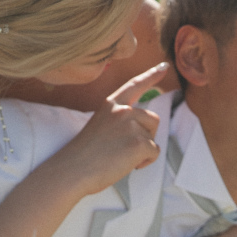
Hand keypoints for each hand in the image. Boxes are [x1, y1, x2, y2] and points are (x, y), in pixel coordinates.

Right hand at [53, 64, 166, 197]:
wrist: (72, 170)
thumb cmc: (84, 154)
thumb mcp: (100, 124)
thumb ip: (120, 120)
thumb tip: (143, 127)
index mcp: (111, 104)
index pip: (135, 85)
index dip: (151, 75)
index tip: (164, 66)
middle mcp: (123, 110)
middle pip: (153, 119)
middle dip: (146, 135)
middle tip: (123, 149)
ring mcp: (131, 125)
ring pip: (153, 137)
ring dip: (144, 149)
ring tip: (122, 157)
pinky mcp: (139, 143)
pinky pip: (154, 152)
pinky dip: (145, 161)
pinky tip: (127, 164)